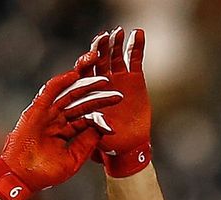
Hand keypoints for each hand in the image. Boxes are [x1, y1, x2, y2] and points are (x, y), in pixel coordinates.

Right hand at [0, 64, 121, 191]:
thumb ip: (87, 142)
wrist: (23, 178)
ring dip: (82, 81)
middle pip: (78, 100)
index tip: (117, 100)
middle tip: (113, 86)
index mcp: (63, 130)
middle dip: (95, 91)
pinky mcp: (36, 110)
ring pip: (67, 92)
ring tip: (99, 74)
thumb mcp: (73, 158)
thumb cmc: (44, 173)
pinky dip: (62, 81)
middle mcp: (55, 119)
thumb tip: (103, 127)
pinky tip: (75, 74)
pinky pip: (49, 91)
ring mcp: (46, 114)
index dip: (101, 107)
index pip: (85, 114)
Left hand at [78, 27, 151, 175]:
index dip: (85, 64)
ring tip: (119, 32)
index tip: (90, 58)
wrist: (127, 147)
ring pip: (114, 56)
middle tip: (103, 39)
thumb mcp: (95, 133)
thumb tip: (97, 120)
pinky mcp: (134, 78)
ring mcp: (117, 78)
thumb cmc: (105, 143)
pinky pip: (134, 59)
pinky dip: (136, 46)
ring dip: (115, 43)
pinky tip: (138, 33)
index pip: (81, 74)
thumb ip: (94, 124)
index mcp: (85, 92)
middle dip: (99, 49)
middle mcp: (100, 81)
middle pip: (97, 60)